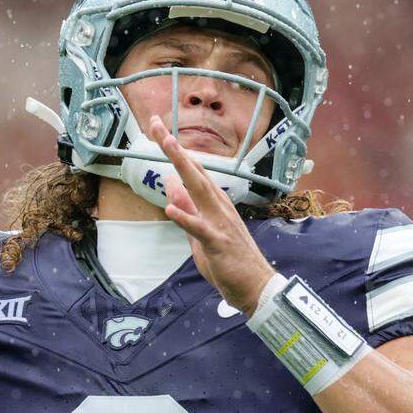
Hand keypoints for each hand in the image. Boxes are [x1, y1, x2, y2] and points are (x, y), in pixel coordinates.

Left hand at [149, 115, 276, 316]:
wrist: (254, 287)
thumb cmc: (228, 260)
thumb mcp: (199, 231)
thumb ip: (186, 207)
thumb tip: (170, 183)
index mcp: (213, 202)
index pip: (193, 170)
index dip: (175, 149)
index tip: (158, 129)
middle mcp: (218, 206)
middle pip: (194, 171)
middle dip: (174, 148)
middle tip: (157, 126)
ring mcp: (220, 222)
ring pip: (199, 190)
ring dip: (183, 168)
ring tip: (167, 147)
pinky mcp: (218, 243)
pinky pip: (200, 229)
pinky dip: (185, 218)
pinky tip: (170, 209)